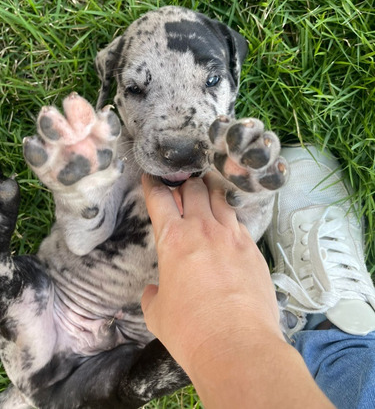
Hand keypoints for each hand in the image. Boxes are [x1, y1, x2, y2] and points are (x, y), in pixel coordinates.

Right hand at [141, 173, 282, 372]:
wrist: (237, 345)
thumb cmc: (190, 330)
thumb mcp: (157, 314)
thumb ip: (153, 295)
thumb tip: (153, 290)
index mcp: (173, 239)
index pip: (159, 199)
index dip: (153, 185)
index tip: (152, 178)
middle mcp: (202, 229)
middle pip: (193, 189)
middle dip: (185, 182)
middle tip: (183, 183)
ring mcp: (231, 235)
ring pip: (220, 198)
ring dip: (210, 190)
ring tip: (207, 187)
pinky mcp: (252, 247)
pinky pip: (239, 221)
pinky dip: (230, 215)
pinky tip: (229, 222)